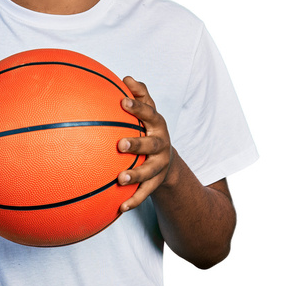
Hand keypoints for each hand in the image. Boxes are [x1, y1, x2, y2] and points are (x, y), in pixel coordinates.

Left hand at [117, 76, 174, 211]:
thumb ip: (140, 95)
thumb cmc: (149, 129)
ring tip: (120, 179)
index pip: (149, 113)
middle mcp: (161, 145)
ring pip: (149, 172)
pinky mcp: (155, 183)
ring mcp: (159, 166)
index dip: (137, 107)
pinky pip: (144, 193)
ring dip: (135, 175)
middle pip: (151, 144)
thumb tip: (126, 77)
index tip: (122, 101)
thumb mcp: (148, 112)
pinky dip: (133, 200)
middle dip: (137, 144)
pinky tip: (119, 207)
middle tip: (120, 144)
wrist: (166, 159)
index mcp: (157, 125)